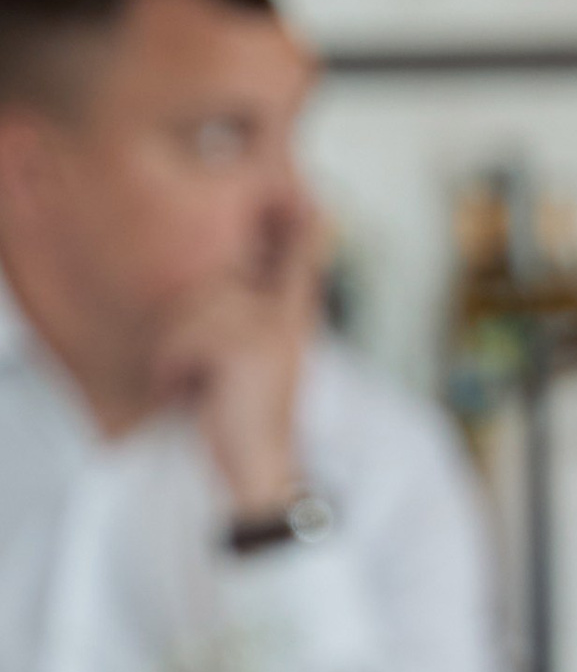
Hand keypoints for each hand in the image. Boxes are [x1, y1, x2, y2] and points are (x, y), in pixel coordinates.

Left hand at [150, 210, 322, 515]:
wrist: (261, 474)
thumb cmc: (248, 421)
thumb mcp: (255, 362)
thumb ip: (249, 321)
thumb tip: (240, 286)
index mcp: (293, 318)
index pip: (298, 252)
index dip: (301, 219)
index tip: (308, 197)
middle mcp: (287, 319)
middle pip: (213, 286)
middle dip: (186, 330)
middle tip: (199, 374)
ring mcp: (269, 333)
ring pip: (192, 314)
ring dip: (175, 355)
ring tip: (194, 387)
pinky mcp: (245, 352)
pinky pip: (183, 340)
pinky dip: (173, 372)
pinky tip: (192, 395)